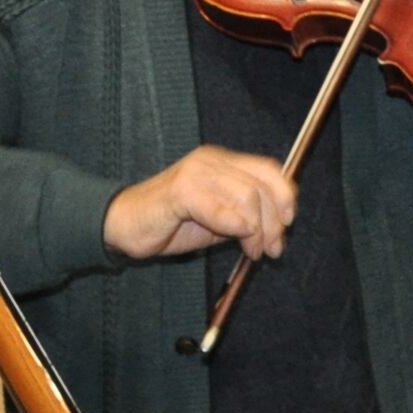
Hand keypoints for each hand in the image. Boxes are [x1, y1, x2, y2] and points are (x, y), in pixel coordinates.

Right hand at [102, 144, 298, 261]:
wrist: (124, 226)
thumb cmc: (171, 224)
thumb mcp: (218, 220)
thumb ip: (245, 216)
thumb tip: (278, 227)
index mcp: (222, 162)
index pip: (269, 169)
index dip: (285, 196)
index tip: (288, 224)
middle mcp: (211, 161)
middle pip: (262, 186)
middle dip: (274, 223)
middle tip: (271, 249)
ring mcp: (196, 173)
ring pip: (247, 197)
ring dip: (257, 231)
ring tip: (252, 251)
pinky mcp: (181, 191)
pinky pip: (222, 210)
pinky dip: (235, 228)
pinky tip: (236, 241)